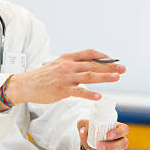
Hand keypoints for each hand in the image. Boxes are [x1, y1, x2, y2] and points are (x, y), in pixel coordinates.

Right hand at [4, 49, 125, 104]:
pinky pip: (78, 92)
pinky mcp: (62, 90)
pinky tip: (99, 96)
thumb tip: (89, 65)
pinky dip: (89, 94)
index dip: (103, 56)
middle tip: (123, 68)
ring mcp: (66, 78)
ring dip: (104, 77)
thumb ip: (73, 64)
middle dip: (110, 66)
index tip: (113, 60)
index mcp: (68, 58)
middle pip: (93, 64)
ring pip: (89, 76)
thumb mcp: (58, 64)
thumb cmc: (43, 76)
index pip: (89, 53)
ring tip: (117, 78)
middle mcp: (68, 65)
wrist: (26, 85)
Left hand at [78, 119, 128, 149]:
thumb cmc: (93, 129)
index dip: (118, 133)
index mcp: (118, 128)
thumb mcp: (88, 123)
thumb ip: (84, 124)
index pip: (124, 130)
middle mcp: (119, 140)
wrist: (89, 139)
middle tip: (99, 146)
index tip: (109, 135)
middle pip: (122, 144)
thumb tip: (83, 130)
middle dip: (110, 146)